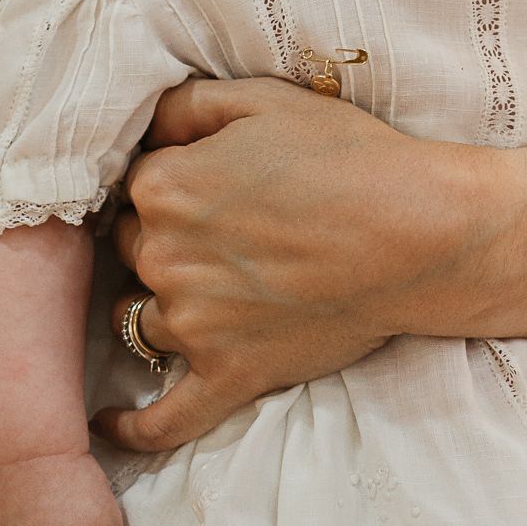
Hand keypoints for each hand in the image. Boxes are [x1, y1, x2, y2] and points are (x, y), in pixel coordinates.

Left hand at [98, 76, 487, 453]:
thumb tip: (145, 128)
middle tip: (225, 228)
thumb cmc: (345, 157)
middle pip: (133, 250)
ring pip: (140, 317)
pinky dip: (130, 427)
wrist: (416, 233)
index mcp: (165, 186)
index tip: (214, 178)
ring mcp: (194, 325)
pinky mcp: (229, 376)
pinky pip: (163, 418)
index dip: (173, 177)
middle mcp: (165, 257)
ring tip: (209, 288)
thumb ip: (186, 105)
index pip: (135, 185)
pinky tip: (110, 423)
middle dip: (166, 238)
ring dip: (164, 303)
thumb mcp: (261, 99)